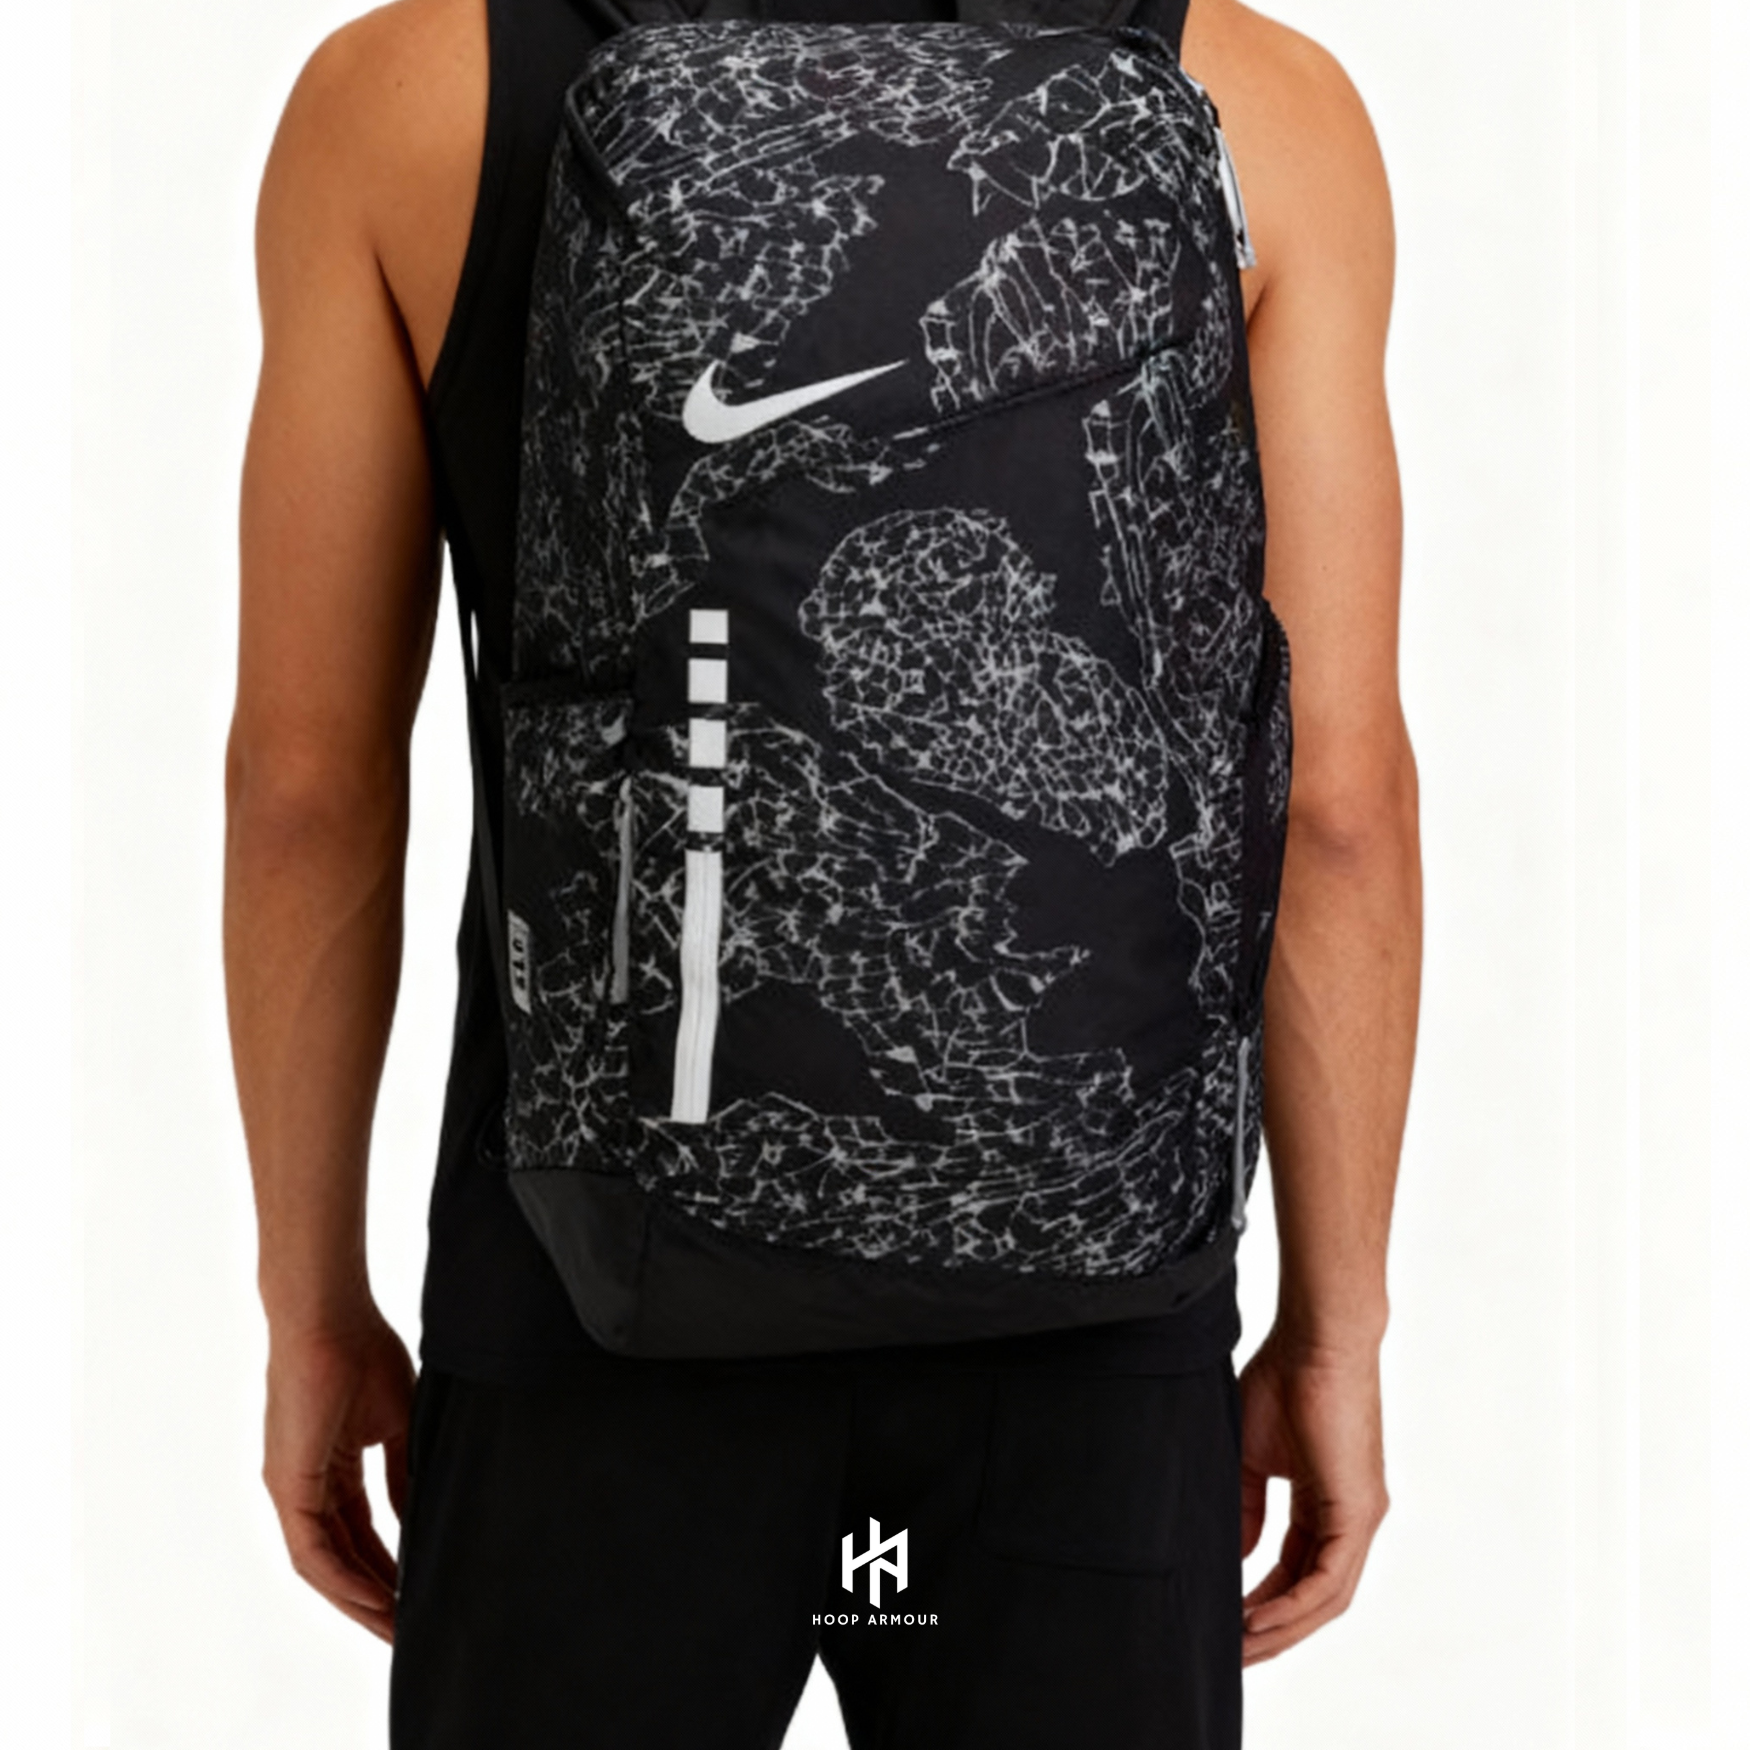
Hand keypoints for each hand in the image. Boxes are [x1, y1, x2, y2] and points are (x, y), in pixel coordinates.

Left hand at [261, 1310, 415, 1642]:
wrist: (330, 1315)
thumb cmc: (363, 1349)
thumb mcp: (397, 1421)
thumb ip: (402, 1471)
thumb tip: (416, 1514)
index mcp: (330, 1469)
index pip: (359, 1534)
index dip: (389, 1568)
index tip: (420, 1593)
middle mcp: (304, 1486)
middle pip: (340, 1559)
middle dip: (374, 1596)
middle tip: (408, 1628)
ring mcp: (292, 1488)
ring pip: (323, 1565)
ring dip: (359, 1598)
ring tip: (396, 1625)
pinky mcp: (288, 1484)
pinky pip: (312, 1550)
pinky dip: (343, 1578)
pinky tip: (375, 1596)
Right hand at [1237, 1325, 1388, 1664]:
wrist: (1314, 1342)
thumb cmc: (1283, 1379)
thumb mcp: (1251, 1454)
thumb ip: (1247, 1506)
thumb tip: (1240, 1554)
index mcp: (1326, 1502)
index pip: (1296, 1570)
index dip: (1263, 1601)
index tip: (1226, 1621)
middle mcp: (1351, 1518)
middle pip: (1314, 1596)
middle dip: (1273, 1630)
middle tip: (1232, 1654)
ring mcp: (1359, 1518)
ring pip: (1325, 1597)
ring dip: (1283, 1628)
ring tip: (1241, 1646)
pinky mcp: (1358, 1513)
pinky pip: (1329, 1579)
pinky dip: (1294, 1605)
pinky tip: (1260, 1619)